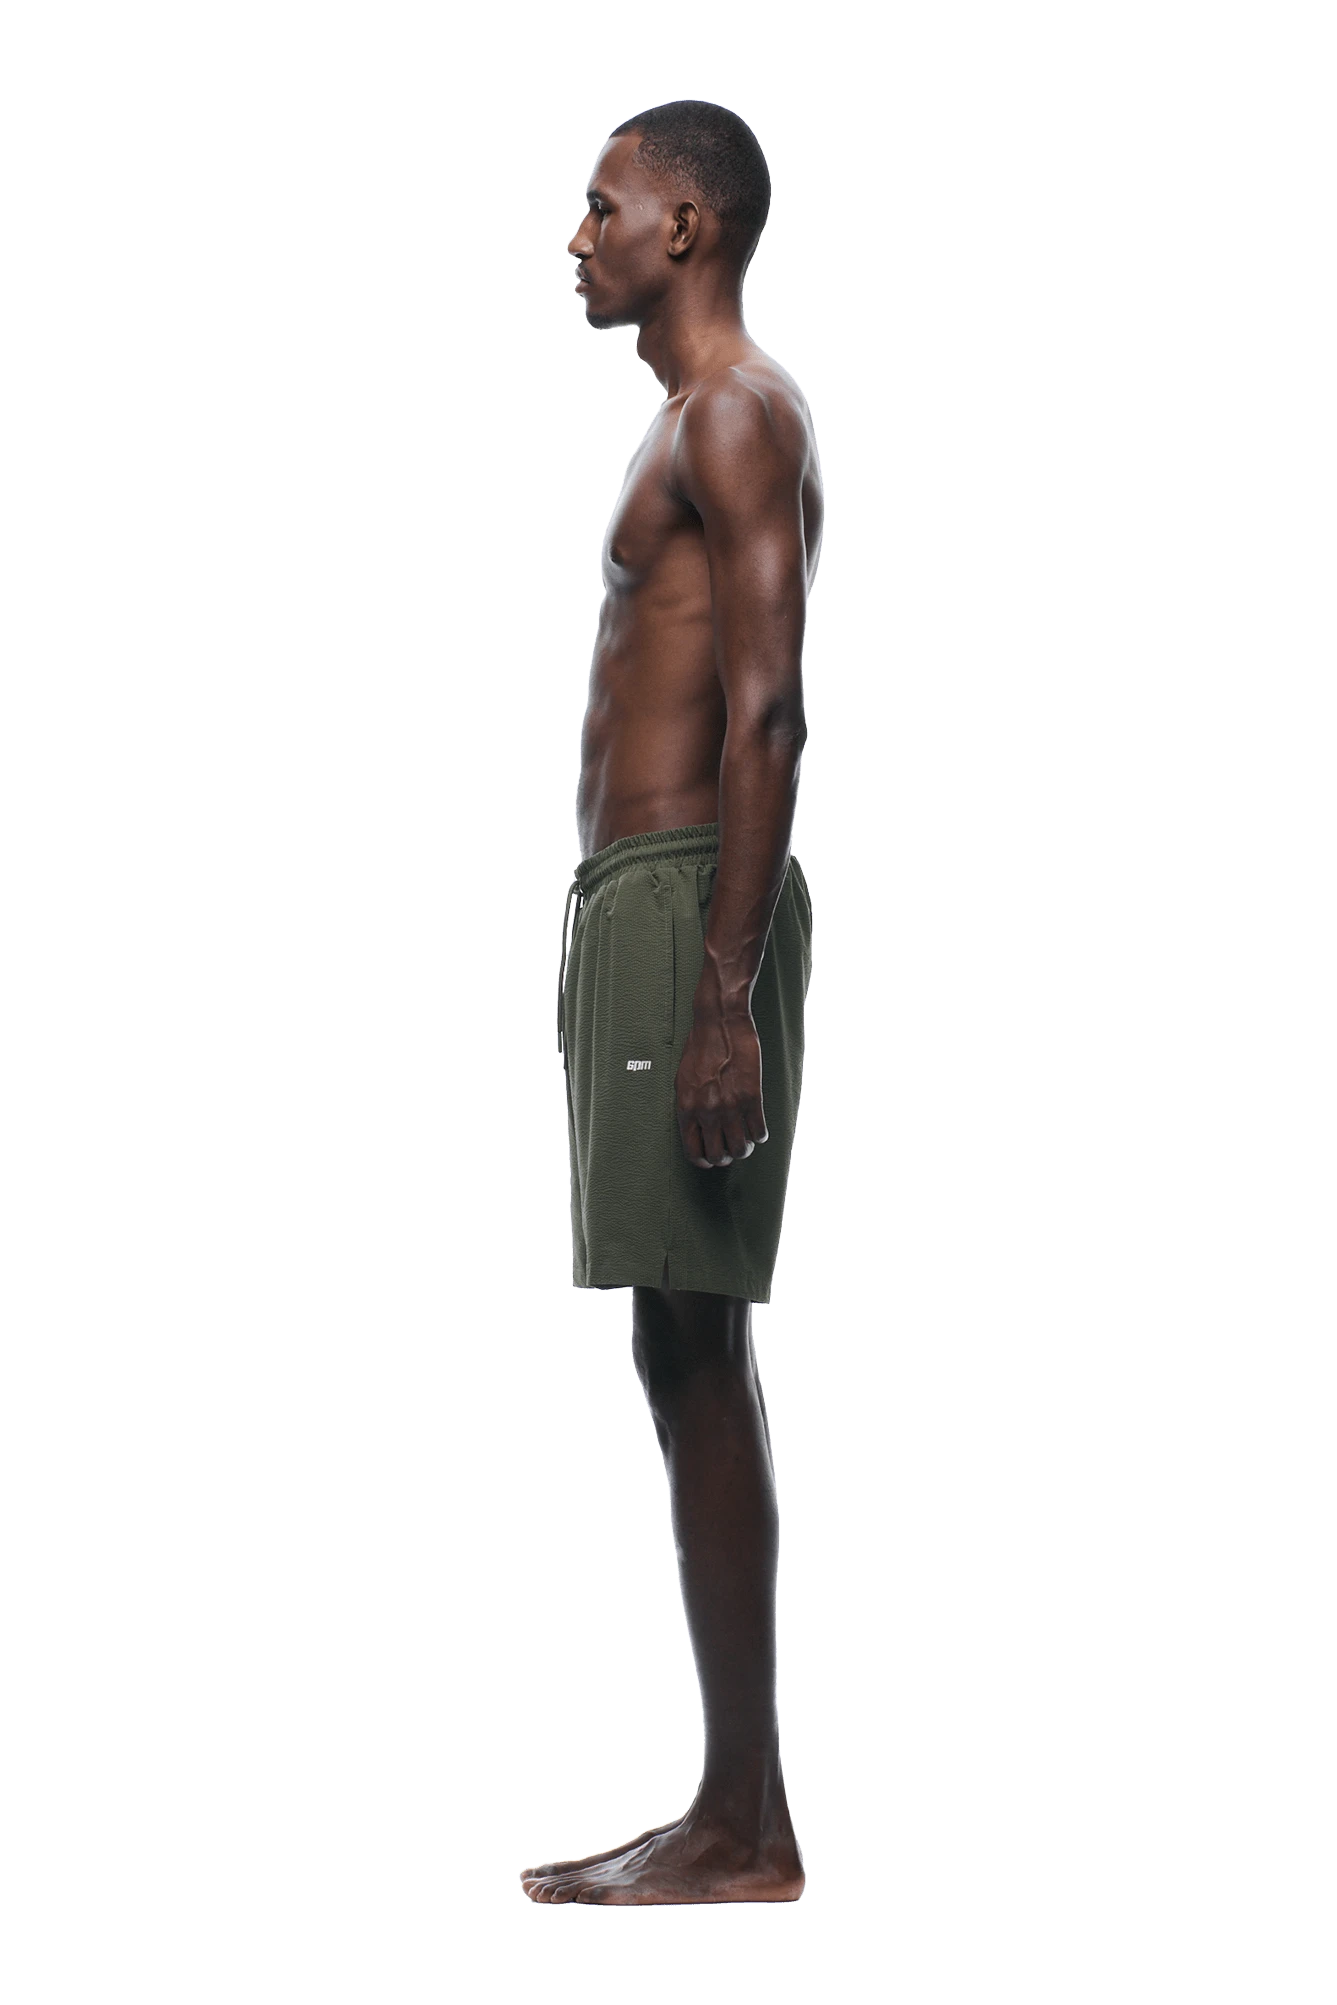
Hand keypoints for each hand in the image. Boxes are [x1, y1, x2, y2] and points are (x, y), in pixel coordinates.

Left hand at [675, 1010, 767, 1168]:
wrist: (720, 1023)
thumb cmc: (700, 1047)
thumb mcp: (683, 1079)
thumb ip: (688, 1105)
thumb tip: (695, 1126)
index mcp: (686, 1108)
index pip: (693, 1151)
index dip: (703, 1161)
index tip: (710, 1160)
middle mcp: (707, 1112)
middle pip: (718, 1155)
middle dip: (725, 1158)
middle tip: (730, 1151)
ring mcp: (730, 1106)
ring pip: (741, 1148)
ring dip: (744, 1149)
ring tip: (745, 1142)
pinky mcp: (752, 1098)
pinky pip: (759, 1131)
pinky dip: (760, 1135)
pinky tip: (758, 1129)